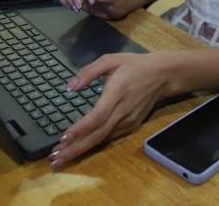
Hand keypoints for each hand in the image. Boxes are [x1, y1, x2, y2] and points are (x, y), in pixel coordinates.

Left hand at [48, 52, 172, 166]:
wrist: (162, 75)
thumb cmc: (134, 65)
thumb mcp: (111, 60)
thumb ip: (89, 72)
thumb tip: (69, 86)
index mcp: (117, 93)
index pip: (98, 116)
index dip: (81, 129)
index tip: (63, 137)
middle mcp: (123, 111)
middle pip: (98, 134)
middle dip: (76, 148)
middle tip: (56, 159)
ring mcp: (129, 121)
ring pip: (103, 139)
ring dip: (81, 149)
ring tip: (61, 157)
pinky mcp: (132, 126)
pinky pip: (110, 137)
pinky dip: (94, 144)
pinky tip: (79, 148)